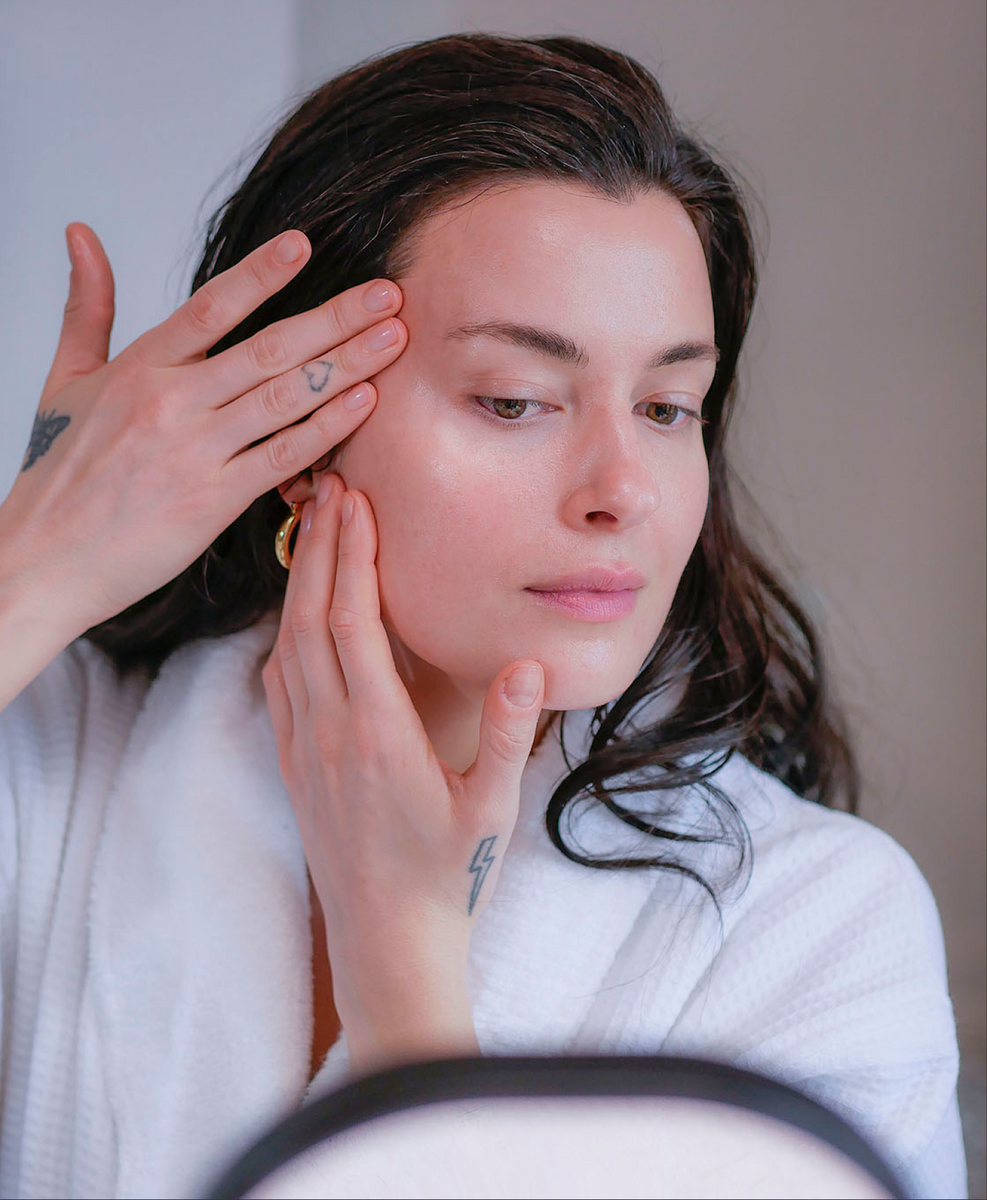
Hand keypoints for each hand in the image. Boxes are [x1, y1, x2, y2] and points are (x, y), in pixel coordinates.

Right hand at [0, 222, 406, 636]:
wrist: (44, 557)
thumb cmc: (58, 472)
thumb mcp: (64, 379)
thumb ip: (87, 307)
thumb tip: (82, 234)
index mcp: (139, 367)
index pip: (212, 306)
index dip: (261, 273)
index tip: (307, 245)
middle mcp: (171, 401)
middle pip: (270, 348)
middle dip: (336, 317)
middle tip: (388, 294)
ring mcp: (195, 451)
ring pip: (285, 397)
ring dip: (347, 364)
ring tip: (394, 338)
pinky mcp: (213, 500)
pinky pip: (283, 455)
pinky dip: (326, 428)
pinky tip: (365, 403)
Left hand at [261, 474, 544, 1065]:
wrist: (387, 939)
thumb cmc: (447, 874)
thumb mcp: (491, 809)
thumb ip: (507, 734)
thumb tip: (523, 664)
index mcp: (378, 734)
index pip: (353, 623)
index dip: (352, 556)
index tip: (358, 502)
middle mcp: (330, 732)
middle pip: (311, 618)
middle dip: (323, 548)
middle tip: (333, 487)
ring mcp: (306, 747)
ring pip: (288, 644)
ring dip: (300, 582)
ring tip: (317, 530)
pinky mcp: (297, 763)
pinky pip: (281, 681)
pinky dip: (287, 630)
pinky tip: (299, 612)